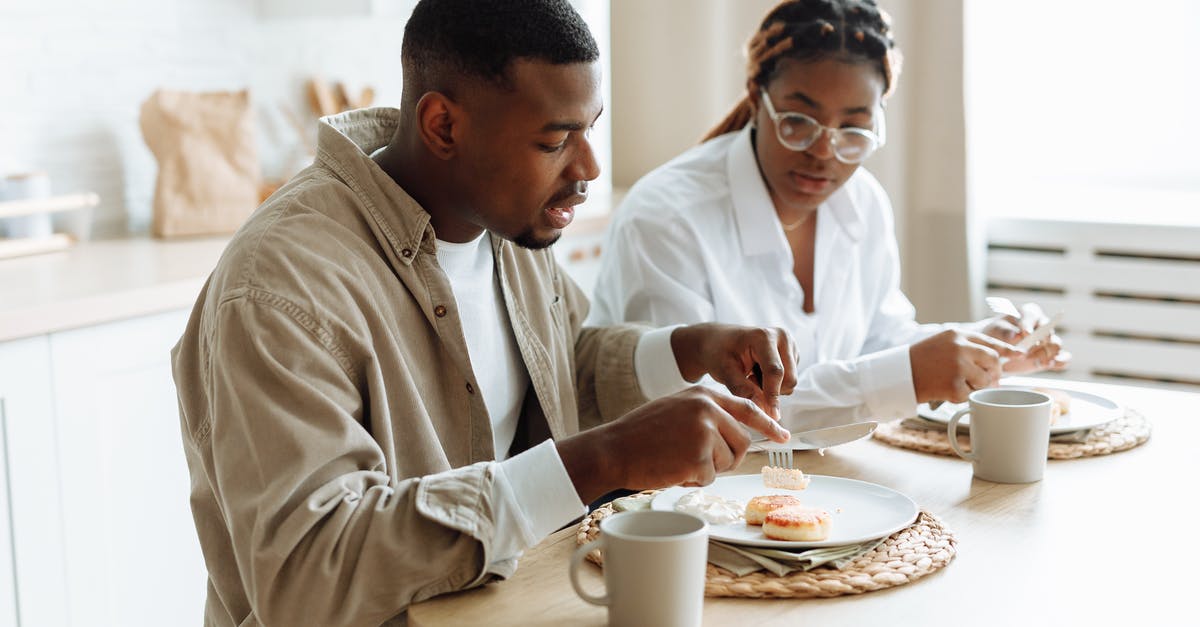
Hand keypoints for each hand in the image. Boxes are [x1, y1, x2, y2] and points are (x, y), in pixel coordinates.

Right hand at [555, 387, 789, 502]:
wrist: (613, 449)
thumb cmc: (641, 434)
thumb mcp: (676, 409)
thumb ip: (707, 414)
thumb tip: (736, 432)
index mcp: (703, 395)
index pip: (747, 409)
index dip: (768, 425)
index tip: (784, 436)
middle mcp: (707, 409)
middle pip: (741, 442)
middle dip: (727, 458)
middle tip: (700, 462)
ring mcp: (704, 432)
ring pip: (727, 461)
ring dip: (707, 469)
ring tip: (679, 460)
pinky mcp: (698, 456)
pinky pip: (709, 477)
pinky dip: (693, 479)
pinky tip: (672, 469)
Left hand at [669, 323, 798, 418]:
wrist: (718, 342)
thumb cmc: (719, 353)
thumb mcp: (725, 372)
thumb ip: (744, 390)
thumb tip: (763, 411)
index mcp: (764, 336)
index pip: (775, 371)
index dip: (773, 395)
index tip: (770, 416)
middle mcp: (782, 337)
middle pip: (789, 379)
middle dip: (771, 390)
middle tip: (748, 382)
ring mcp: (789, 345)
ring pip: (791, 382)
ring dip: (772, 387)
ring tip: (751, 376)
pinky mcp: (792, 354)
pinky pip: (789, 380)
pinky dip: (775, 383)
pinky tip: (758, 373)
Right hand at [909, 329, 1023, 403]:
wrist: (899, 374)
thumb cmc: (921, 359)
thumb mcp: (943, 342)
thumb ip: (968, 346)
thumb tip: (997, 360)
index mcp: (958, 334)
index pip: (990, 341)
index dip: (1007, 350)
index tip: (1019, 354)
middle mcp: (960, 348)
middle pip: (993, 361)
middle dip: (992, 372)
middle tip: (985, 378)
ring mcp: (958, 367)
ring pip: (985, 381)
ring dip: (976, 386)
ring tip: (956, 383)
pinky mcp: (954, 386)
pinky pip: (971, 395)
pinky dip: (962, 396)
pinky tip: (947, 390)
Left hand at [977, 302, 1070, 372]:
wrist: (995, 349)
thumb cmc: (994, 335)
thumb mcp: (994, 331)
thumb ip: (1004, 332)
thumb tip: (1016, 335)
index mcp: (1029, 314)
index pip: (1033, 317)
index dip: (1029, 325)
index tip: (1025, 333)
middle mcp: (1042, 325)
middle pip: (1048, 332)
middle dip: (1038, 343)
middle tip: (1025, 352)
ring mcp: (1049, 341)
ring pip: (1056, 345)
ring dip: (1046, 354)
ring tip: (1035, 361)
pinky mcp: (1051, 356)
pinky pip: (1063, 358)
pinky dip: (1059, 362)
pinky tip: (1049, 364)